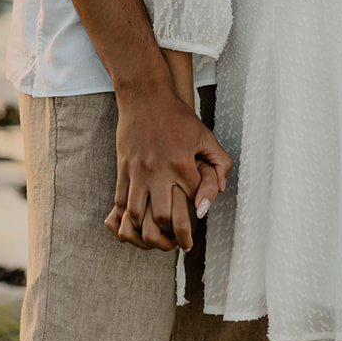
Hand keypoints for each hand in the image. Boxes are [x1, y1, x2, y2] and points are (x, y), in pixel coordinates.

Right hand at [106, 88, 231, 250]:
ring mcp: (138, 171)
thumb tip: (220, 189)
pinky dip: (126, 219)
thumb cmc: (178, 117)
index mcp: (182, 163)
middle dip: (173, 236)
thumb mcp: (206, 136)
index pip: (192, 202)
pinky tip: (135, 225)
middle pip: (164, 217)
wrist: (145, 96)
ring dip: (147, 233)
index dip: (196, 217)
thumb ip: (220, 162)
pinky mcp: (123, 169)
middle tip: (179, 244)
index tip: (197, 224)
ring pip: (138, 215)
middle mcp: (159, 170)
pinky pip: (121, 202)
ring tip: (157, 240)